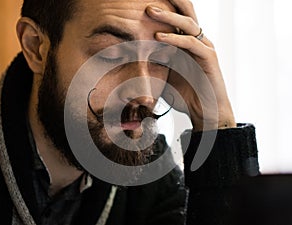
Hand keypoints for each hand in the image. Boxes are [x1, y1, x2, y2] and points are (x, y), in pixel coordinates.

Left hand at [146, 0, 235, 130]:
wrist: (205, 112)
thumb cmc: (185, 95)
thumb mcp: (164, 76)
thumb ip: (153, 63)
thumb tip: (133, 58)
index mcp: (185, 44)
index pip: (174, 20)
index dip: (163, 10)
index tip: (141, 5)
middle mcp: (196, 42)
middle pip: (184, 14)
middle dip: (169, 3)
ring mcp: (203, 48)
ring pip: (187, 24)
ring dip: (168, 16)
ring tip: (149, 10)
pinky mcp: (209, 58)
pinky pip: (191, 43)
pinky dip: (175, 39)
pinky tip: (159, 36)